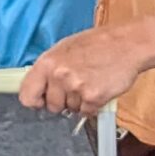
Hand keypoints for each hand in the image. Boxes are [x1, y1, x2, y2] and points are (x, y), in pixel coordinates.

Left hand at [19, 24, 148, 117]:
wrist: (127, 44)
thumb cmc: (98, 44)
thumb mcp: (65, 48)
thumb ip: (49, 68)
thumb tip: (37, 86)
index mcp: (48, 62)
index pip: (27, 95)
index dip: (35, 100)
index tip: (41, 100)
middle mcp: (59, 75)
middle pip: (51, 106)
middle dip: (62, 100)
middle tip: (75, 85)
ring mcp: (76, 87)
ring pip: (70, 109)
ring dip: (79, 101)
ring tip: (90, 81)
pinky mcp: (93, 98)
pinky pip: (86, 112)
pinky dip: (93, 105)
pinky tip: (99, 87)